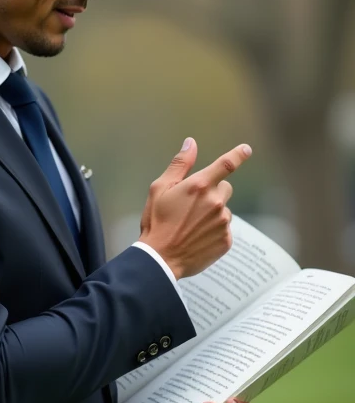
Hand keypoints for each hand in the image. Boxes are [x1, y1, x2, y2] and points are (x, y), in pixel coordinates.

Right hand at [138, 138, 251, 278]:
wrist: (160, 259)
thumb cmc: (156, 222)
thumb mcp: (160, 188)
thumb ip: (179, 164)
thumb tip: (191, 144)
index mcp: (200, 186)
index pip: (226, 164)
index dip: (238, 155)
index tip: (246, 150)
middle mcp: (216, 202)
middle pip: (225, 188)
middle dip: (213, 192)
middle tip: (193, 205)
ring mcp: (223, 223)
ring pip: (224, 210)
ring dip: (213, 213)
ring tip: (192, 225)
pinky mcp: (226, 240)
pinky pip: (224, 229)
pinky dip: (214, 231)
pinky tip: (197, 237)